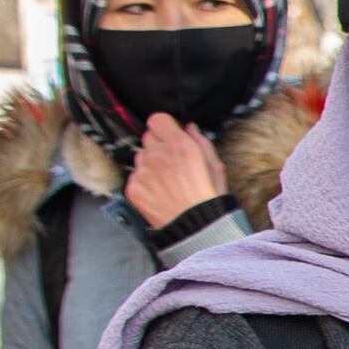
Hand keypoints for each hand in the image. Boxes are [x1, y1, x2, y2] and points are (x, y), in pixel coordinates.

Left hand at [123, 111, 230, 231]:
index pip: (157, 119)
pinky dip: (143, 181)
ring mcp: (143, 171)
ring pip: (140, 156)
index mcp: (179, 145)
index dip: (164, 127)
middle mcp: (157, 155)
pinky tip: (158, 192)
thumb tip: (189, 127)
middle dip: (158, 145)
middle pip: (147, 137)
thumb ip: (200, 141)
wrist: (195, 228)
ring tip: (165, 180)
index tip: (170, 136)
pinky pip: (134, 176)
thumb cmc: (209, 197)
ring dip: (149, 163)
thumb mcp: (215, 166)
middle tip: (171, 162)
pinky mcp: (133, 187)